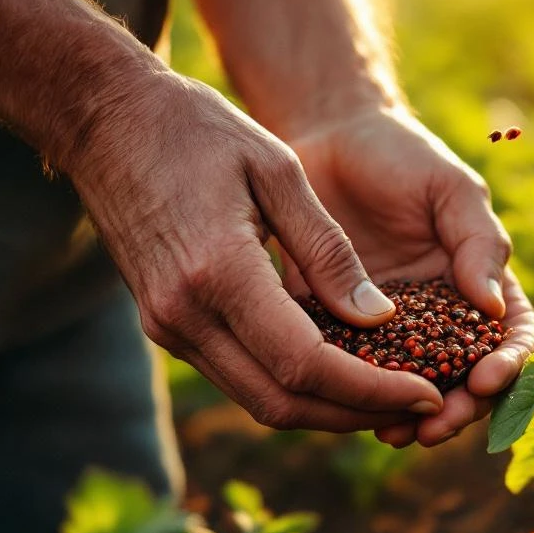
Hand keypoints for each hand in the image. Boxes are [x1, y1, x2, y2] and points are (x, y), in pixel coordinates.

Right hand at [65, 74, 444, 430]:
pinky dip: (293, 382)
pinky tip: (338, 364)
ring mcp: (168, 326)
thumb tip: (378, 318)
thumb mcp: (279, 171)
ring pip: (259, 399)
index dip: (371, 390)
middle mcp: (184, 316)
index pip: (306, 365)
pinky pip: (239, 373)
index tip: (428, 390)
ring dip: (327, 406)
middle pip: (282, 403)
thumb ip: (329, 251)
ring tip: (388, 389)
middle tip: (419, 398)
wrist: (105, 120)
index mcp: (216, 273)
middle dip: (356, 412)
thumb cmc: (196, 129)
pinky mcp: (166, 324)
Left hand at [284, 106, 533, 446]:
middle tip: (435, 427)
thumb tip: (493, 306)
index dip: (507, 365)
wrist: (327, 134)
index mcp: (477, 283)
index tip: (487, 378)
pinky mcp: (334, 325)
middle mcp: (438, 314)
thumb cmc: (401, 155)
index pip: (508, 336)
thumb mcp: (451, 188)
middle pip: (461, 377)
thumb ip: (479, 242)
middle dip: (455, 409)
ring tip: (391, 431)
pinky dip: (350, 393)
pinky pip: (347, 368)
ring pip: (406, 385)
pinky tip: (343, 404)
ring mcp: (387, 326)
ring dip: (404, 414)